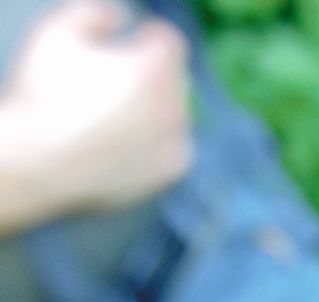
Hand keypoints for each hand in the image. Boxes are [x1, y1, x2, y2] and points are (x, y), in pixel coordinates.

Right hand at [2, 0, 191, 218]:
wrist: (38, 164)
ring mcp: (177, 138)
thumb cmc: (43, 94)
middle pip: (173, 76)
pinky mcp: (173, 168)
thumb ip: (94, 12)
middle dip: (150, 73)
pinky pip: (175, 144)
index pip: (168, 39)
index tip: (130, 42)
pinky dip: (157, 140)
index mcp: (154, 67)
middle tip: (113, 83)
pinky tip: (125, 140)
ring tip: (113, 115)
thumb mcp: (56, 34)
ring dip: (155, 107)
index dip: (146, 37)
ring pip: (176, 110)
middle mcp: (175, 103)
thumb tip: (121, 17)